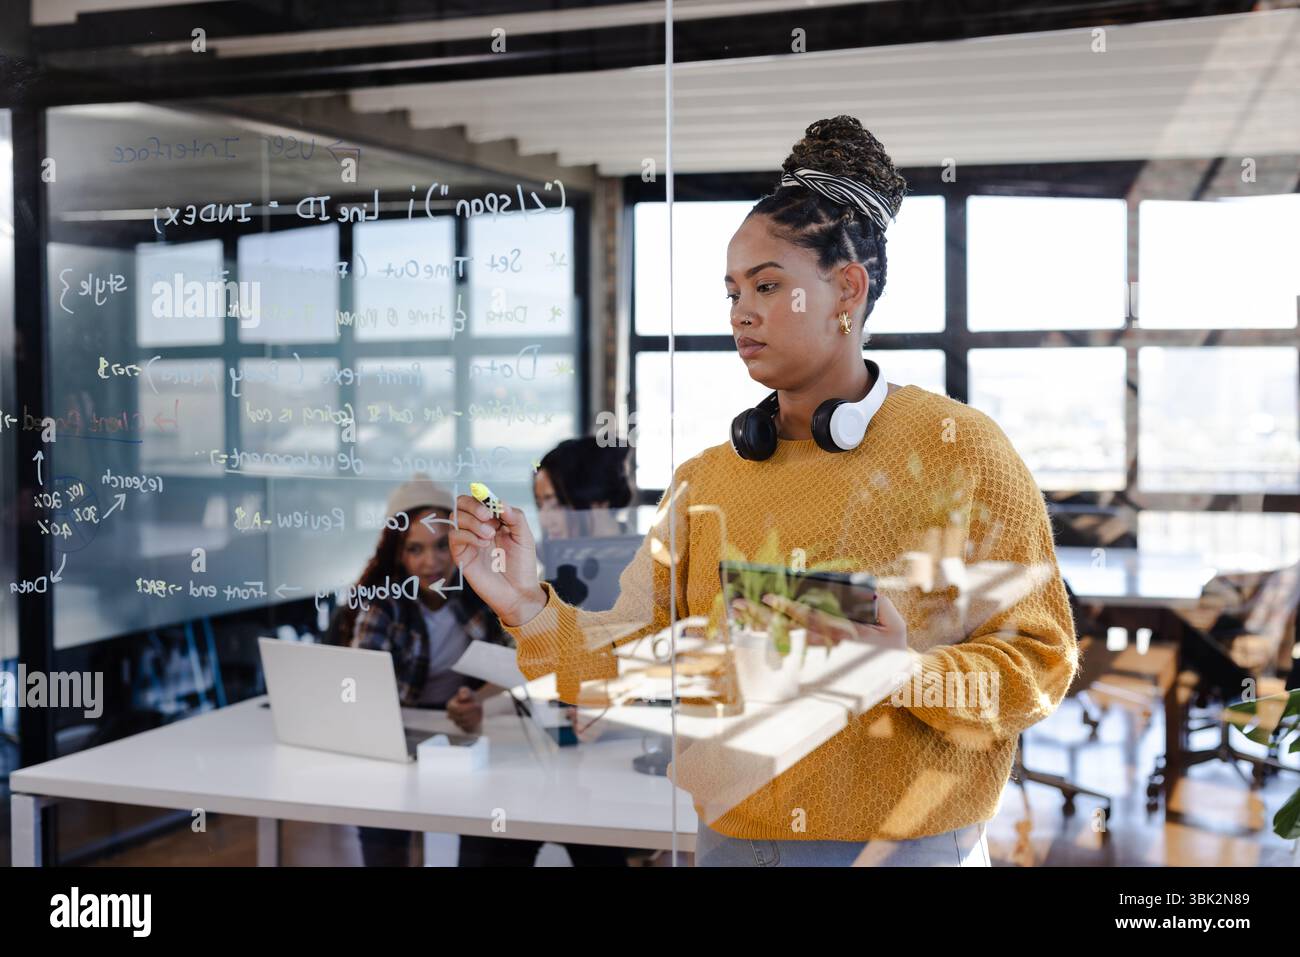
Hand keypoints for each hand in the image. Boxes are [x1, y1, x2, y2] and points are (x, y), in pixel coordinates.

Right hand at [446, 686, 482, 732]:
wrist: (473, 702)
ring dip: (474, 717)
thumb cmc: (469, 695)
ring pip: (465, 723)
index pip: (458, 710)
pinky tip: (479, 716)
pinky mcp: (462, 726)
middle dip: (472, 712)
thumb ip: (464, 691)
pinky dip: (474, 722)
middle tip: (479, 707)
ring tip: (479, 711)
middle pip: (462, 717)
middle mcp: (451, 715)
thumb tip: (462, 697)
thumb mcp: (466, 691)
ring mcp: (456, 722)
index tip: (476, 704)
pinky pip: (467, 727)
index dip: (468, 708)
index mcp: (450, 705)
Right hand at [448, 495, 545, 625]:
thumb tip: (500, 502)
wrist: (518, 592)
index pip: (478, 499)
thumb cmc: (522, 565)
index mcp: (493, 520)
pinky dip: (468, 535)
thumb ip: (515, 517)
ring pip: (456, 517)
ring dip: (473, 522)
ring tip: (490, 535)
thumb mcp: (524, 536)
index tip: (495, 507)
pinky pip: (455, 536)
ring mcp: (468, 541)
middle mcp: (477, 527)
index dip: (483, 498)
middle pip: (461, 503)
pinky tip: (484, 543)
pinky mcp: (461, 555)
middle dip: (473, 505)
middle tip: (488, 516)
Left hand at [742, 592, 907, 651]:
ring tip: (738, 608)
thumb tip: (858, 586)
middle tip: (740, 603)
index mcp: (843, 633)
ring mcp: (817, 647)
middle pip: (789, 626)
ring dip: (760, 621)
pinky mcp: (815, 651)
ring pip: (784, 633)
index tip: (768, 598)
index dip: (788, 607)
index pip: (810, 618)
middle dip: (764, 614)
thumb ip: (878, 603)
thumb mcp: (893, 624)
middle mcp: (824, 641)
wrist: (893, 674)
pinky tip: (749, 621)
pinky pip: (787, 640)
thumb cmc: (890, 645)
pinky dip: (768, 631)